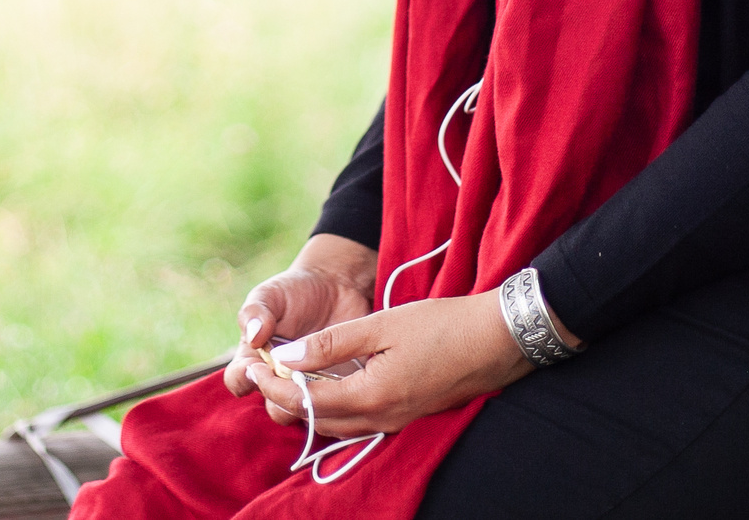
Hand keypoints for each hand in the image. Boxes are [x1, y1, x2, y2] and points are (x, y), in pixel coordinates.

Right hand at [220, 234, 375, 399]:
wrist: (337, 287)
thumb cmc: (295, 291)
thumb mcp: (271, 294)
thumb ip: (256, 311)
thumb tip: (253, 335)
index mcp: (254, 359)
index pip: (238, 381)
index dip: (243, 379)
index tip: (257, 365)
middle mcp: (279, 380)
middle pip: (273, 406)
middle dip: (283, 395)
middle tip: (295, 374)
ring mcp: (309, 387)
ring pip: (305, 413)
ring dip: (312, 400)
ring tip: (322, 376)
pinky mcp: (337, 390)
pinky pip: (336, 407)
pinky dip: (339, 399)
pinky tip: (344, 381)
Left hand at [236, 291, 574, 438]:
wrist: (497, 340)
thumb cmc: (442, 325)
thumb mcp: (382, 325)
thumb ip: (332, 344)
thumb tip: (287, 356)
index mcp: (371, 396)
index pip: (306, 401)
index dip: (274, 385)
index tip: (251, 365)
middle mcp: (381, 418)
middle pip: (318, 419)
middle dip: (285, 397)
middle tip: (260, 371)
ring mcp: (396, 420)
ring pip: (338, 423)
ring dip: (308, 404)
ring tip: (285, 376)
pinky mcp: (407, 413)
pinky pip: (359, 420)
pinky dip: (334, 406)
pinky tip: (327, 384)